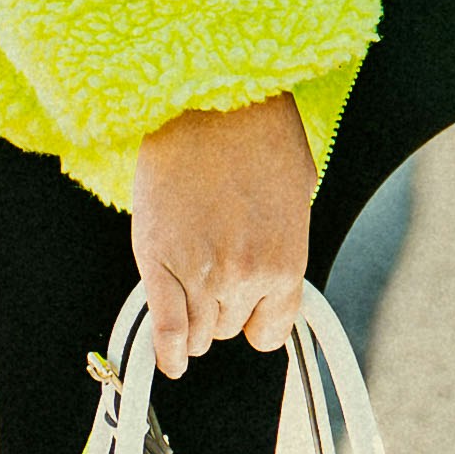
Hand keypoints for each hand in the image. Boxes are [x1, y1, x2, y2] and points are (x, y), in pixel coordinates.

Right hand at [129, 95, 313, 377]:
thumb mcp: (295, 192)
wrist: (210, 97)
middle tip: (215, 263)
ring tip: (190, 274)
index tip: (247, 311)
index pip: (270, 332)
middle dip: (223, 303)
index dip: (256, 319)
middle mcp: (246, 276)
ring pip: (198, 331)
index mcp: (285, 262)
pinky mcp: (159, 261)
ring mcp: (201, 272)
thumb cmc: (257, 134)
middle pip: (229, 328)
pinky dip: (166, 349)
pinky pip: (165, 329)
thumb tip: (273, 281)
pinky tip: (168, 356)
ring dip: (195, 313)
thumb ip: (284, 246)